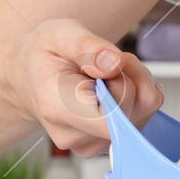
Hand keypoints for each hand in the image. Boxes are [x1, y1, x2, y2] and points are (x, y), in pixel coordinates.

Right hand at [7, 18, 162, 154]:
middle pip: (131, 108)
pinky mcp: (110, 143)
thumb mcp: (59, 33)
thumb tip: (114, 64)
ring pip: (144, 109)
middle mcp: (75, 136)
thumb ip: (86, 46)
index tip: (102, 62)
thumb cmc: (47, 55)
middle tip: (102, 60)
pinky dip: (138, 91)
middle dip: (128, 73)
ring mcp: (94, 145)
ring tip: (104, 72)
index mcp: (57, 108)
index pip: (109, 118)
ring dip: (135, 81)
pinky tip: (113, 84)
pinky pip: (146, 113)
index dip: (121, 82)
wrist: (33, 78)